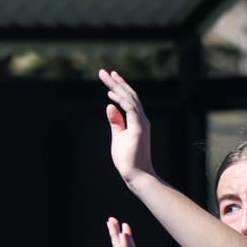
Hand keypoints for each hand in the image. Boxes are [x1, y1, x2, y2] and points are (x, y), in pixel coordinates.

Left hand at [99, 69, 155, 184]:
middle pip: (130, 95)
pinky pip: (130, 109)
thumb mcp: (118, 136)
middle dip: (117, 82)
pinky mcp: (138, 129)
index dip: (119, 88)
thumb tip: (109, 106)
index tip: (110, 78)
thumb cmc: (128, 159)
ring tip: (107, 77)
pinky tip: (111, 94)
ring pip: (130, 99)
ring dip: (118, 87)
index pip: (129, 99)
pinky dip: (121, 100)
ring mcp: (141, 123)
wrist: (137, 175)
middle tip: (105, 72)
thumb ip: (116, 121)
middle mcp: (141, 119)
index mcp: (138, 121)